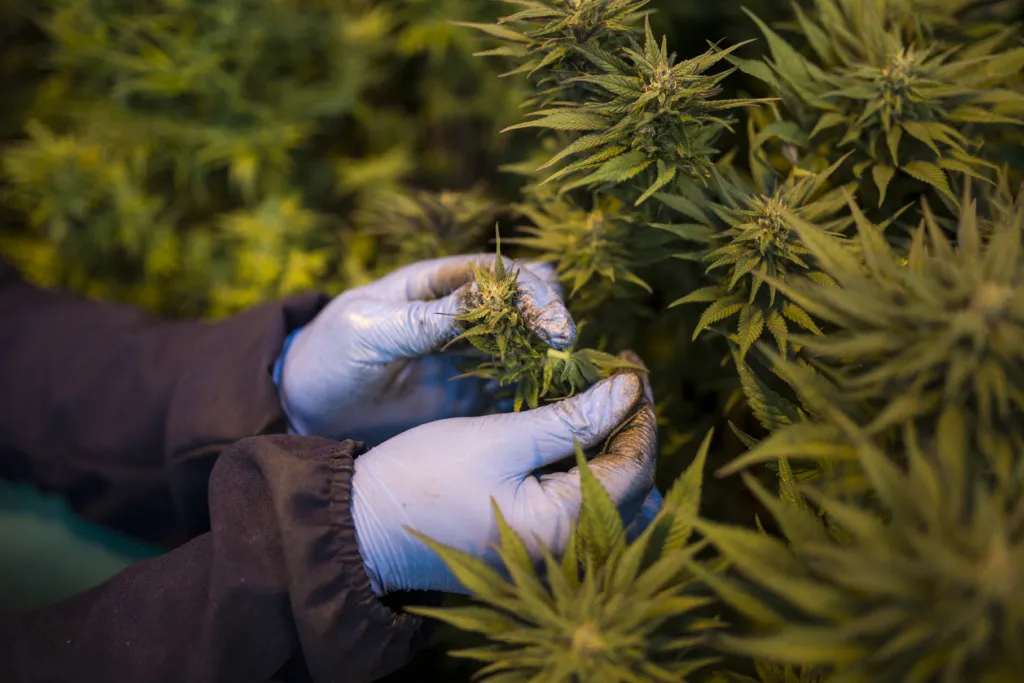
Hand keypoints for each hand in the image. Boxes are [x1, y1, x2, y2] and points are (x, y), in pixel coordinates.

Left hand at [276, 255, 574, 445]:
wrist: (307, 408)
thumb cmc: (330, 356)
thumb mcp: (368, 331)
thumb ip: (423, 318)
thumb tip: (484, 295)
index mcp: (436, 284)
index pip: (499, 274)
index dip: (532, 291)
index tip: (555, 323)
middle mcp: (462, 313)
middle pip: (526, 301)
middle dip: (551, 318)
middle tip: (564, 348)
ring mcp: (471, 354)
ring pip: (529, 343)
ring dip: (549, 356)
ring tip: (564, 377)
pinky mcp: (472, 393)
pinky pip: (517, 386)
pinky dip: (538, 390)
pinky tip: (552, 403)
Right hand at [350, 360, 659, 594]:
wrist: (366, 526)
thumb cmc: (424, 476)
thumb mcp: (499, 437)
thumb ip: (569, 417)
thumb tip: (629, 389)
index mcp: (563, 530)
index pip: (635, 467)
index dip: (641, 414)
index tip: (629, 369)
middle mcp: (571, 557)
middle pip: (636, 492)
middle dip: (634, 435)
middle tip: (617, 386)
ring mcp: (556, 562)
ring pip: (618, 507)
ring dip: (617, 456)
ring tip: (599, 407)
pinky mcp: (539, 555)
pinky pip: (589, 517)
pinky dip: (594, 477)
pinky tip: (577, 439)